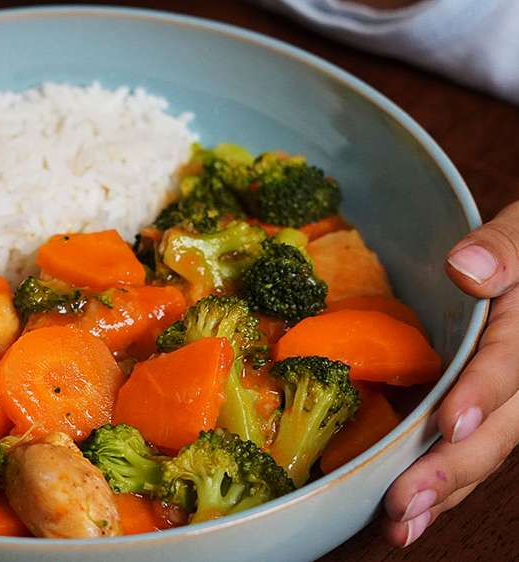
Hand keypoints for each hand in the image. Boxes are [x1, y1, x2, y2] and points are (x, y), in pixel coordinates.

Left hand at [382, 201, 518, 546]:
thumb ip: (505, 247)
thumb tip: (467, 270)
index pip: (511, 363)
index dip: (482, 393)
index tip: (449, 423)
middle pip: (499, 429)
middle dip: (452, 469)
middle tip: (402, 504)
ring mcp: (512, 400)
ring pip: (487, 452)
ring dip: (444, 493)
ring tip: (400, 526)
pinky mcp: (494, 411)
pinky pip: (475, 449)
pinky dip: (446, 485)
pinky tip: (410, 514)